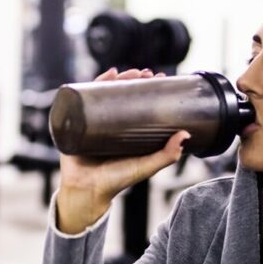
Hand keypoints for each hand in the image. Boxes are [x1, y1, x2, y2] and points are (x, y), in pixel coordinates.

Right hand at [56, 67, 189, 234]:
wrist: (87, 192)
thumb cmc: (115, 182)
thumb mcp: (145, 166)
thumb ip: (166, 155)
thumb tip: (186, 135)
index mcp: (126, 131)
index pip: (138, 103)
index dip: (149, 89)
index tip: (160, 78)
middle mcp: (109, 124)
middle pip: (121, 94)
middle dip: (133, 79)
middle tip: (146, 73)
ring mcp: (92, 122)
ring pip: (103, 93)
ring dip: (115, 78)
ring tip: (126, 72)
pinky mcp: (76, 122)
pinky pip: (82, 99)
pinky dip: (91, 84)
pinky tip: (106, 75)